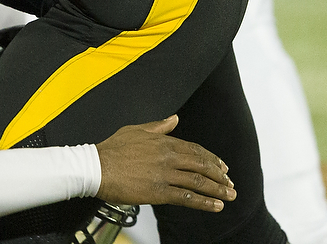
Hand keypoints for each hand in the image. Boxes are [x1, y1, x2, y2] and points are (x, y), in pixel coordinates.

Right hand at [96, 116, 235, 212]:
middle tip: (230, 183)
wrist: (96, 167)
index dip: (211, 159)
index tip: (221, 166)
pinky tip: (215, 206)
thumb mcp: (135, 130)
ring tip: (229, 195)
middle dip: (219, 175)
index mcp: (163, 141)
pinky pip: (187, 198)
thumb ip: (158, 125)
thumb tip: (174, 119)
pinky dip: (204, 203)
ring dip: (218, 190)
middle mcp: (167, 157)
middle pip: (201, 165)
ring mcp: (164, 174)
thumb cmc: (111, 149)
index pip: (195, 150)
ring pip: (199, 182)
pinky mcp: (159, 192)